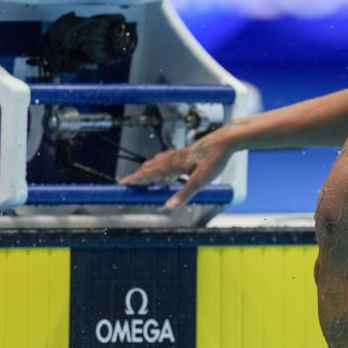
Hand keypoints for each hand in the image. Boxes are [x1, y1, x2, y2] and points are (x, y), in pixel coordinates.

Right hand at [118, 133, 235, 208]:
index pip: (148, 173)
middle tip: (127, 183)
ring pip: (158, 162)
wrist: (226, 140)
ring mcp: (180, 154)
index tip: (121, 184)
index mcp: (173, 165)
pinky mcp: (187, 152)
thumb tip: (167, 207)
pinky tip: (164, 164)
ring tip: (141, 175)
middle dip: (138, 176)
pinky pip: (168, 159)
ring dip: (148, 170)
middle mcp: (173, 158)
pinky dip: (160, 164)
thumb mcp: (200, 181)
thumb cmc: (214, 160)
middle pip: (150, 167)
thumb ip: (184, 194)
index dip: (135, 179)